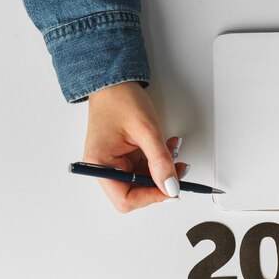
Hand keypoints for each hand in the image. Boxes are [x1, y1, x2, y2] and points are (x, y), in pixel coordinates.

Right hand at [83, 82, 187, 212]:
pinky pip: (145, 169)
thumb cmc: (121, 99)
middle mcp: (104, 168)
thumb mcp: (146, 131)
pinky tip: (168, 147)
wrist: (114, 80)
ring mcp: (114, 163)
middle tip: (178, 170)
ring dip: (163, 171)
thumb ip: (160, 161)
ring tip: (174, 152)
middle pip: (136, 193)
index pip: (126, 199)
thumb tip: (171, 188)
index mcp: (100, 164)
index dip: (151, 197)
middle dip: (159, 183)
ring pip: (144, 182)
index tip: (172, 188)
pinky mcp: (124, 158)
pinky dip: (159, 162)